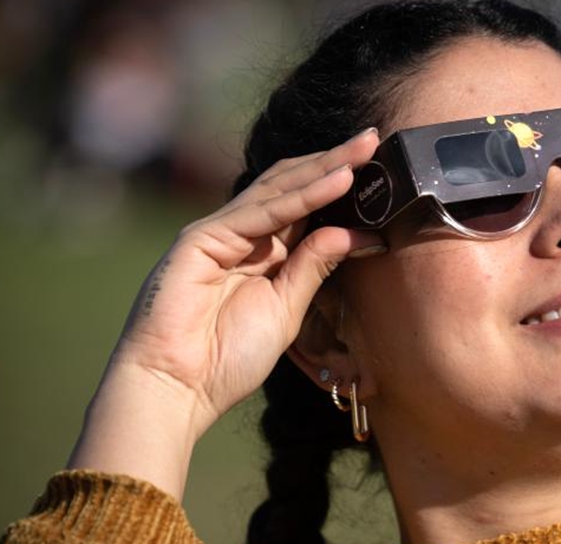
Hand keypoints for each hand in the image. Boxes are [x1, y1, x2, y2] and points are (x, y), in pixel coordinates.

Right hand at [69, 128, 382, 498]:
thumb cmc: (227, 359)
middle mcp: (243, 236)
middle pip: (294, 186)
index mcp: (264, 253)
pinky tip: (336, 181)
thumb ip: (314, 269)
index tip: (381, 172)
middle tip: (376, 138)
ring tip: (365, 149)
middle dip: (336, 162)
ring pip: (279, 189)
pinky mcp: (202, 239)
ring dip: (325, 167)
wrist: (178, 387)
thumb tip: (352, 233)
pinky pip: (261, 212)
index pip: (307, 208)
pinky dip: (302, 196)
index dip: (340, 187)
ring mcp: (221, 233)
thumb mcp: (287, 311)